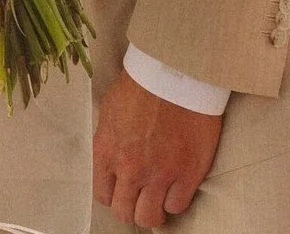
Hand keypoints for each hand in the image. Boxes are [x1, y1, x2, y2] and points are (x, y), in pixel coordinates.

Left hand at [92, 71, 221, 227]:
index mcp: (107, 151)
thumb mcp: (110, 110)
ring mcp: (160, 175)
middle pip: (125, 212)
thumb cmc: (141, 84)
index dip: (113, 194)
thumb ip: (109, 142)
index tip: (122, 189)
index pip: (102, 195)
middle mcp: (130, 169)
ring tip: (158, 196)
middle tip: (141, 196)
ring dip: (153, 209)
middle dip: (131, 207)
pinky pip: (178, 206)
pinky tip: (176, 184)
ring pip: (151, 217)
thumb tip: (110, 160)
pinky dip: (176, 198)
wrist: (175, 72)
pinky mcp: (187, 174)